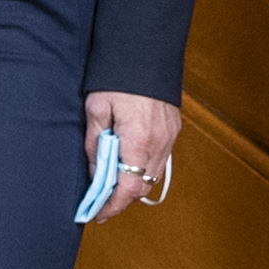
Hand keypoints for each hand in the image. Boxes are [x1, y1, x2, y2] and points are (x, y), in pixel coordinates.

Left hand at [84, 90, 184, 212]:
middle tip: (99, 205)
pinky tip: (126, 168)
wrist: (146, 53)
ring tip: (109, 188)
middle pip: (142, 185)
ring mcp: (170, 137)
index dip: (112, 205)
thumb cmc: (116, 79)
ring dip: (132, 185)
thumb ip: (96, 143)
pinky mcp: (173, 130)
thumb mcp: (96, 109)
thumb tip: (95, 170)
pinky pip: (158, 160)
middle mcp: (159, 143)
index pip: (128, 186)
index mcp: (138, 140)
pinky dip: (142, 170)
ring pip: (152, 174)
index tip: (98, 215)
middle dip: (121, 200)